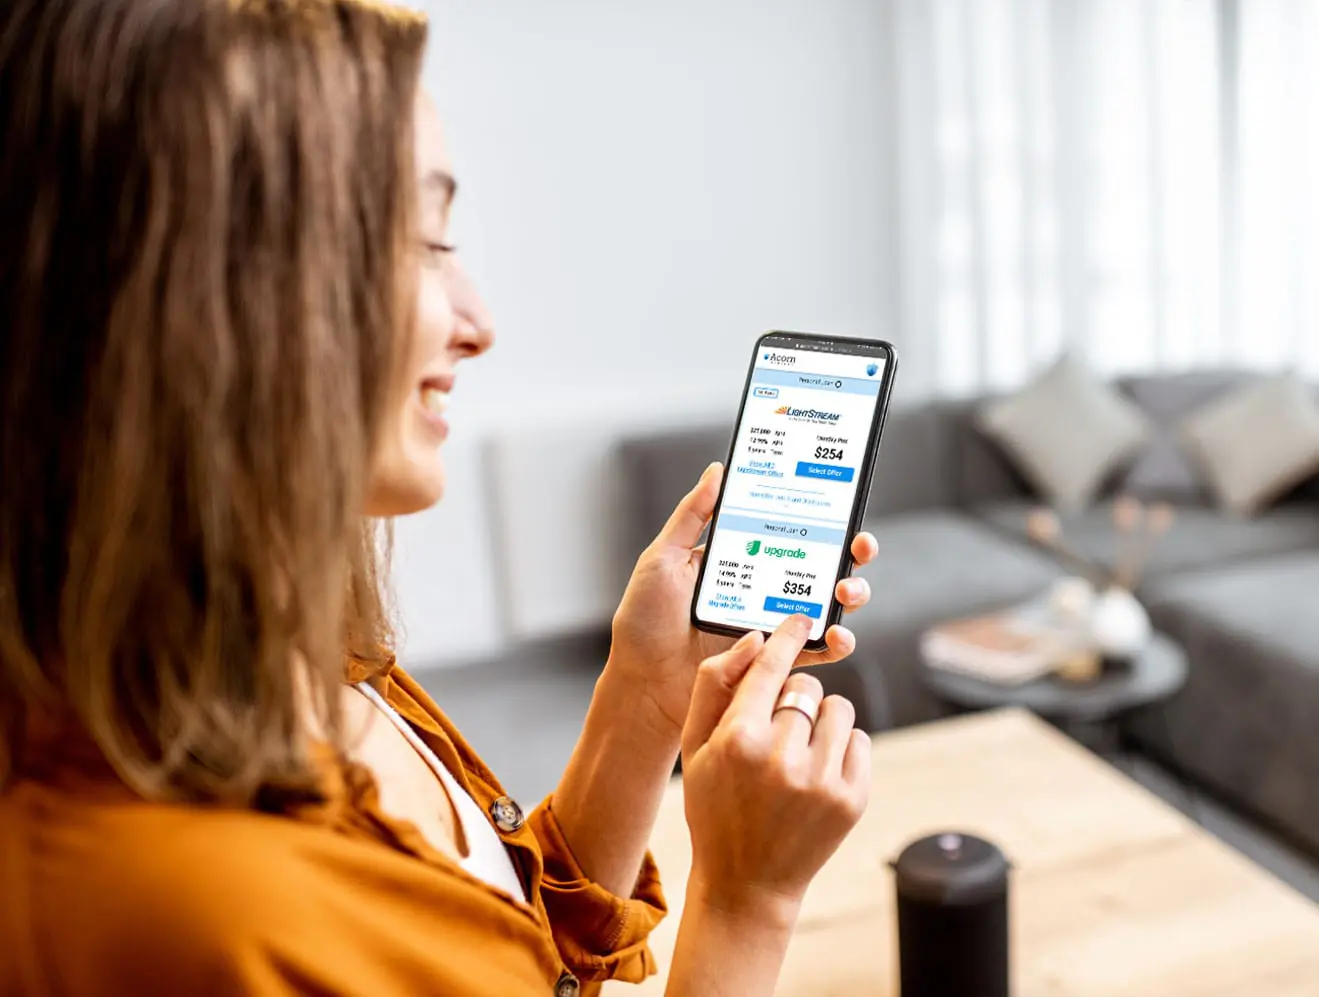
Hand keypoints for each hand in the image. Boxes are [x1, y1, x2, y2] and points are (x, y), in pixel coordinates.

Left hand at [606, 462, 878, 738]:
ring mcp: (773, 625)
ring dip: (851, 594)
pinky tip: (837, 636)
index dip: (823, 517)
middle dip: (852, 552)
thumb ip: (692, 515)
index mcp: (742, 559)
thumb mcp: (663, 558)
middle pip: (822, 564)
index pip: (791, 530)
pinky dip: (836, 644)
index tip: (843, 504)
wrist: (641, 682)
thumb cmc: (644, 621)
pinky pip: (816, 652)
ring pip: (829, 605)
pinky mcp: (776, 662)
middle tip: (859, 546)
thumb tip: (717, 470)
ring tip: (846, 592)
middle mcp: (764, 589)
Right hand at [680, 616, 869, 920]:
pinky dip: (842, 747)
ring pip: (838, 709)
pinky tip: (817, 772)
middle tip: (778, 729)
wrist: (746, 882)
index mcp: (738, 739)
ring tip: (799, 752)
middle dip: (794, 698)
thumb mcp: (693, 747)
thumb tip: (754, 640)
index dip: (787, 636)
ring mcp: (822, 780)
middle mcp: (782, 757)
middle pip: (805, 686)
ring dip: (821, 720)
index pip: (771, 666)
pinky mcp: (852, 798)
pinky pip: (860, 740)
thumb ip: (714, 686)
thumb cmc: (714, 806)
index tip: (800, 618)